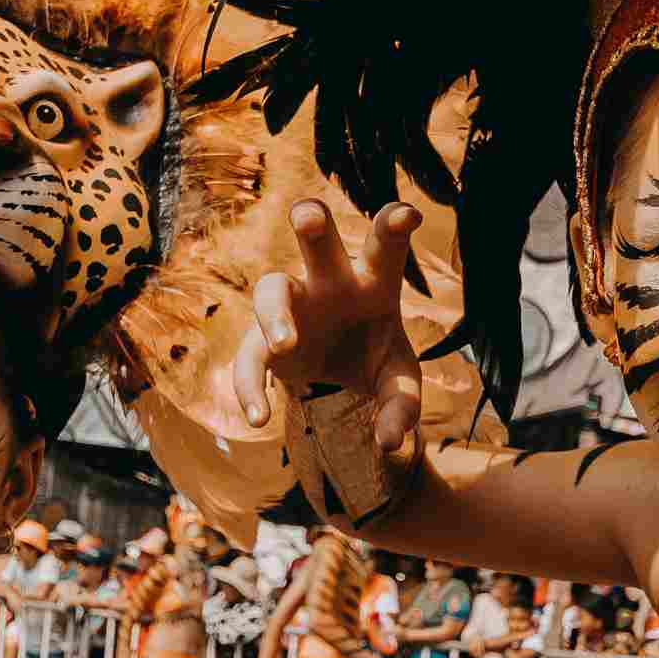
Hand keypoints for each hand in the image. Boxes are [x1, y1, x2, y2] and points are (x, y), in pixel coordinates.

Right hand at [234, 199, 425, 452]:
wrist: (336, 375)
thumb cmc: (373, 356)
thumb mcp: (397, 381)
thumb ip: (401, 406)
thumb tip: (389, 441)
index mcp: (373, 282)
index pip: (384, 248)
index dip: (392, 226)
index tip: (409, 216)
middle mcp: (328, 282)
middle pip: (317, 243)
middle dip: (312, 223)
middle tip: (307, 216)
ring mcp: (292, 305)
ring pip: (271, 288)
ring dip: (275, 311)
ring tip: (284, 344)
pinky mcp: (263, 340)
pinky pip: (249, 356)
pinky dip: (250, 385)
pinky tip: (259, 417)